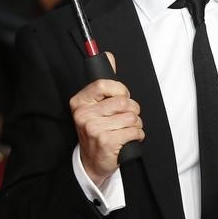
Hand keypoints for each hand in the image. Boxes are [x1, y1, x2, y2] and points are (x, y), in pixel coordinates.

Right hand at [69, 53, 143, 186]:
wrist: (91, 162)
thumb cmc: (97, 131)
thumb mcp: (96, 105)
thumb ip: (104, 82)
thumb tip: (108, 56)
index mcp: (80, 102)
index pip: (105, 84)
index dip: (120, 90)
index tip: (121, 97)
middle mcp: (84, 115)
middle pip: (124, 101)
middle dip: (131, 110)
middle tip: (123, 118)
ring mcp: (94, 129)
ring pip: (132, 117)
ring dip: (135, 124)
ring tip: (125, 130)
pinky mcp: (107, 142)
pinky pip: (135, 131)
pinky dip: (137, 135)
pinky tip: (127, 139)